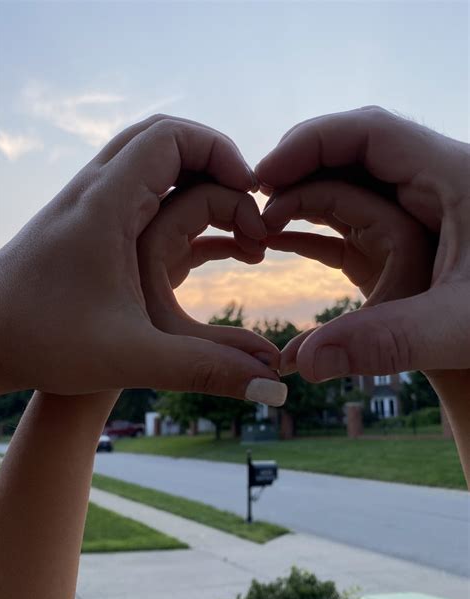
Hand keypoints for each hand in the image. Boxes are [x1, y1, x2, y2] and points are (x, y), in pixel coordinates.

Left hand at [0, 115, 283, 403]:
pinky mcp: (92, 225)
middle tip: (251, 209)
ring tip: (239, 229)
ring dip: (201, 183)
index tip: (255, 197)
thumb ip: (206, 369)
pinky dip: (185, 203)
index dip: (222, 153)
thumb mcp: (132, 359)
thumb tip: (274, 386)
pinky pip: (146, 191)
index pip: (170, 138)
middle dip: (218, 165)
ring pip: (155, 163)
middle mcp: (96, 191)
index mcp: (106, 205)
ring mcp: (92, 204)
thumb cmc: (43, 342)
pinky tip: (213, 246)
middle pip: (167, 139)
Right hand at [256, 107, 469, 380]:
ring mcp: (422, 204)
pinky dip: (319, 219)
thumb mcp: (462, 325)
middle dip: (299, 166)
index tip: (262, 176)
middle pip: (354, 149)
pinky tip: (286, 238)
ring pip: (352, 178)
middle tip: (254, 197)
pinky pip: (358, 210)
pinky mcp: (414, 231)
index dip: (309, 144)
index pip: (370, 131)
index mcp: (455, 175)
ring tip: (263, 219)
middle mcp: (436, 179)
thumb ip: (388, 340)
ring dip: (305, 192)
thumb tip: (302, 363)